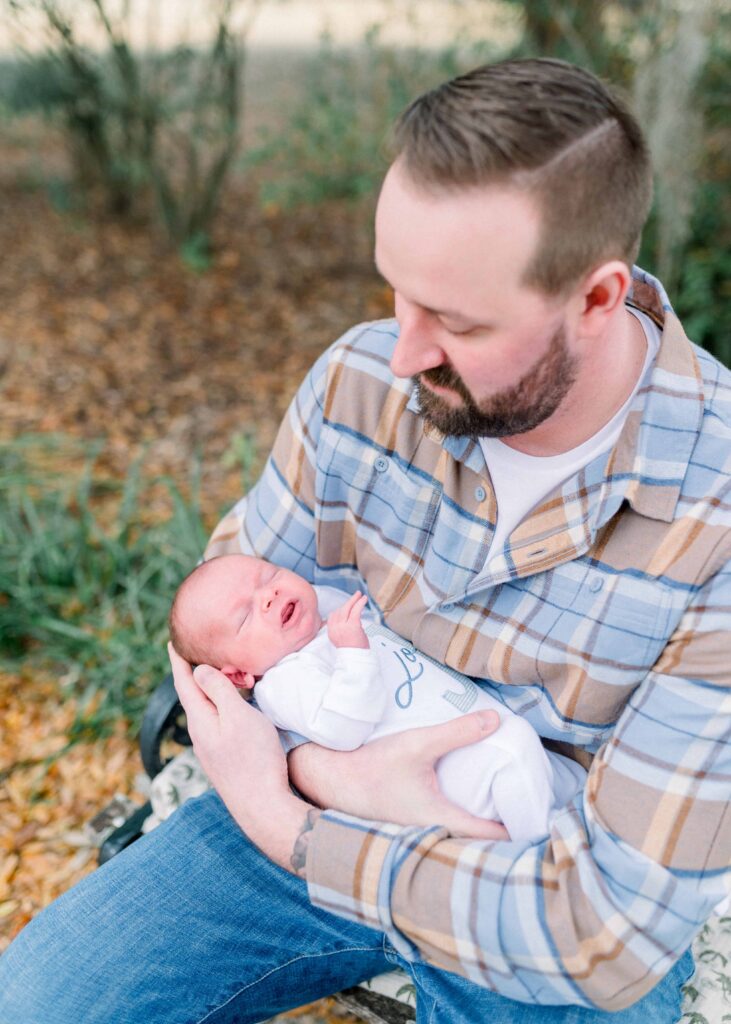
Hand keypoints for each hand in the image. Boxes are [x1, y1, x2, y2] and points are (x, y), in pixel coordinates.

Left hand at [168, 643, 310, 869]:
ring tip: (216, 672)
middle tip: (195, 649)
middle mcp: (200, 734)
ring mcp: (212, 749)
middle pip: (193, 695)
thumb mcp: (238, 717)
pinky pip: (217, 722)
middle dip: (192, 672)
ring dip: (208, 689)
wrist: (264, 808)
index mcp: (200, 720)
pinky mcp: (225, 758)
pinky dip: (220, 704)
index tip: (173, 640)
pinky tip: (232, 705)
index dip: (179, 660)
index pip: (184, 683)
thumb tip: (199, 670)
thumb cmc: (254, 760)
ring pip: (206, 709)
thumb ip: (219, 691)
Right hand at [289, 711, 508, 840]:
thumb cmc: (371, 766)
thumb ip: (458, 732)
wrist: (327, 779)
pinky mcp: (406, 826)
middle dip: (502, 831)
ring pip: (458, 838)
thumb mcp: (417, 744)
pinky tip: (462, 802)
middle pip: (477, 842)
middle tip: (527, 811)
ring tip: (502, 808)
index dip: (518, 830)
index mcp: (441, 820)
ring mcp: (417, 835)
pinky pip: (441, 830)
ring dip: (478, 828)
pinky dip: (458, 822)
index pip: (491, 836)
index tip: (541, 822)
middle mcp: (431, 835)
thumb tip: (497, 720)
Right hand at [326, 591, 368, 648]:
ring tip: (360, 595)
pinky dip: (360, 603)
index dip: (341, 609)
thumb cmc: (353, 651)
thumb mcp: (342, 640)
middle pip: (340, 610)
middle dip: (349, 601)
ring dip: (354, 600)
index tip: (347, 606)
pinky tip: (363, 599)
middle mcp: (335, 628)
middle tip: (355, 595)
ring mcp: (343, 626)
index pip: (333, 616)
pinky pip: (355, 610)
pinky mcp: (352, 625)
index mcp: (331, 632)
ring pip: (348, 608)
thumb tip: (347, 620)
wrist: (356, 659)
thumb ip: (341, 629)